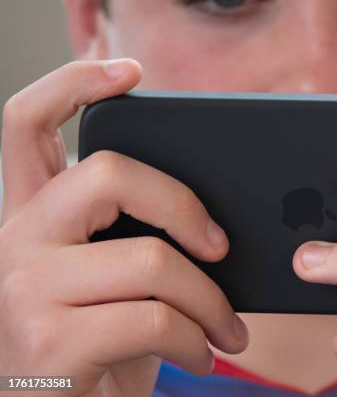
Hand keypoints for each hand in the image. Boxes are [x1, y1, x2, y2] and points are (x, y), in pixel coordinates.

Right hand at [0, 60, 248, 396]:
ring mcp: (26, 290)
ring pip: (152, 260)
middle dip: (185, 207)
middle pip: (107, 173)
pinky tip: (201, 354)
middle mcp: (16, 241)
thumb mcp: (109, 284)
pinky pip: (157, 319)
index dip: (73, 85)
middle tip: (221, 247)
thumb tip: (214, 223)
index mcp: (33, 217)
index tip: (127, 71)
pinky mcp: (50, 342)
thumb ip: (135, 241)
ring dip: (211, 302)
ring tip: (226, 327)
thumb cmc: (96, 345)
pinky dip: (197, 340)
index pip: (26, 124)